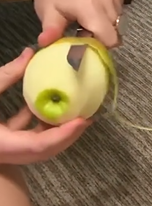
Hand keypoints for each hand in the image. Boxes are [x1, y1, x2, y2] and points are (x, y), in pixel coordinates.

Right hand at [0, 49, 89, 164]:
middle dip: (69, 136)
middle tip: (88, 115)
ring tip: (76, 111)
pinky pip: (28, 138)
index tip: (83, 120)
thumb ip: (7, 74)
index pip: (39, 147)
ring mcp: (6, 152)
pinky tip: (47, 107)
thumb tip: (30, 52)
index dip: (64, 136)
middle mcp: (7, 153)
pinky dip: (40, 126)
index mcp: (1, 145)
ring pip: (40, 147)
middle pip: (46, 151)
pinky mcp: (4, 145)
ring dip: (58, 131)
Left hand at [33, 0, 123, 48]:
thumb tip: (44, 44)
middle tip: (84, 31)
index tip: (86, 41)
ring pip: (118, 24)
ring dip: (105, 27)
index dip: (100, 46)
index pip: (110, 39)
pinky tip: (95, 12)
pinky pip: (119, 13)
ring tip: (88, 20)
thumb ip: (51, 30)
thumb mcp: (47, 12)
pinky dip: (109, 17)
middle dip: (102, 37)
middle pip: (115, 33)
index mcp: (90, 6)